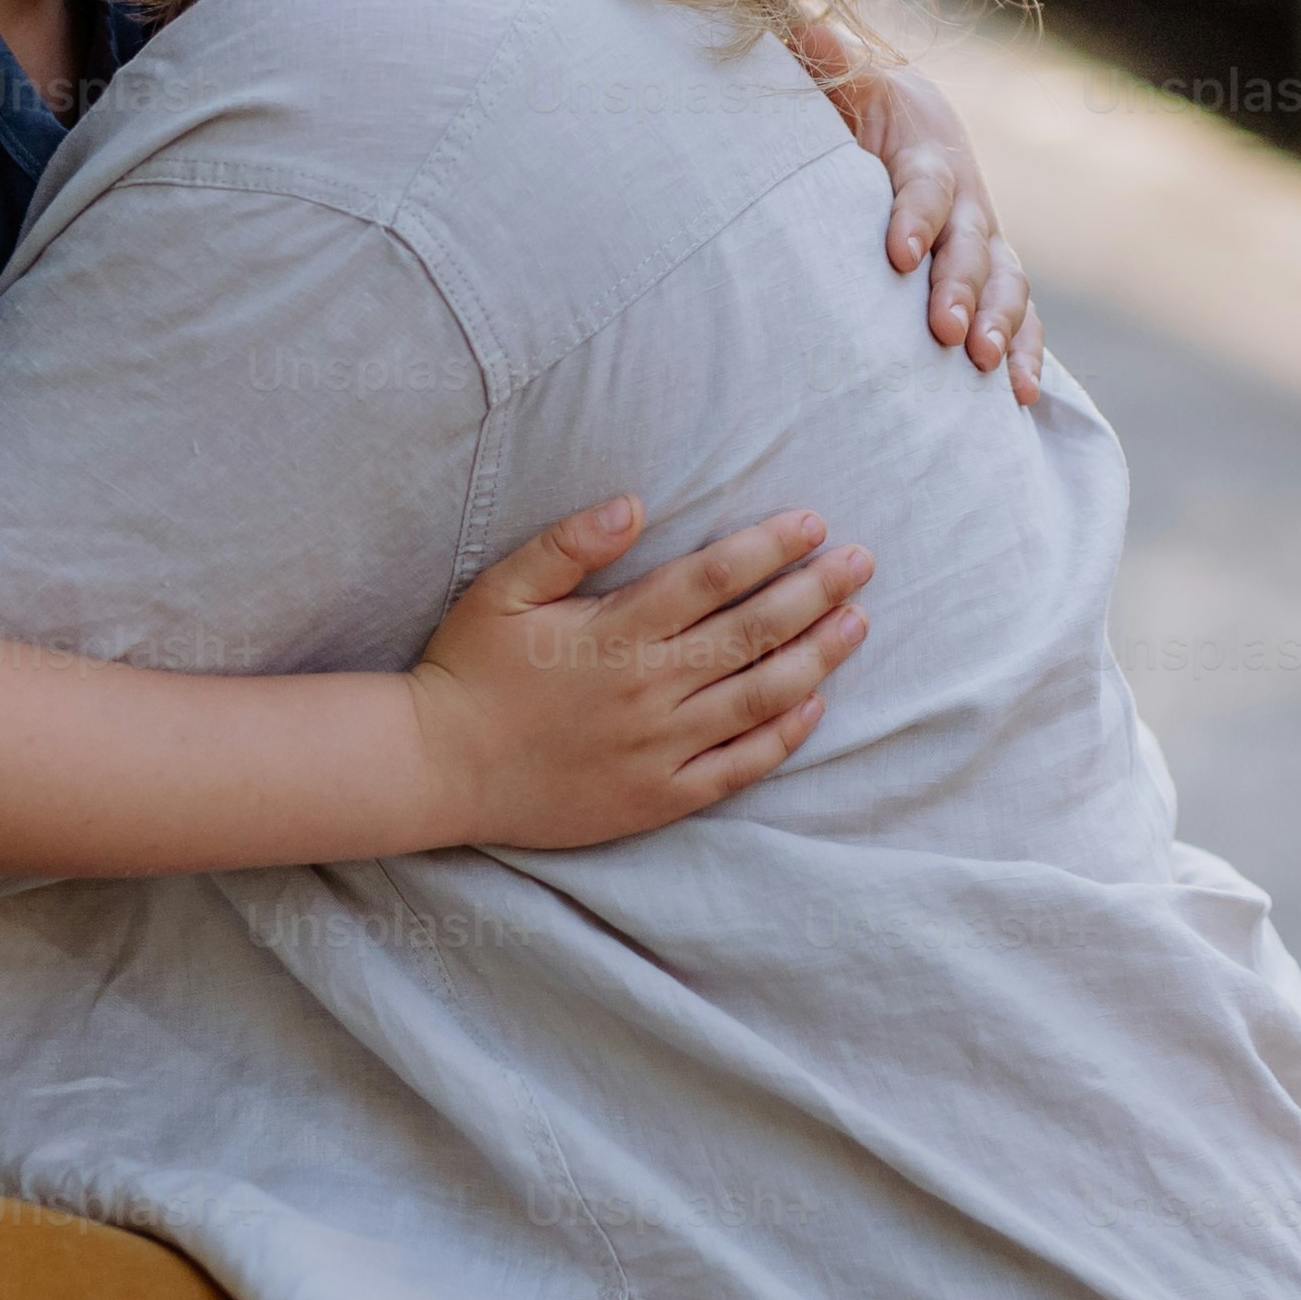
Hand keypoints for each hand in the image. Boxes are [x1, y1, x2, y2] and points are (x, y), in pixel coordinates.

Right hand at [404, 500, 872, 851]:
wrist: (438, 768)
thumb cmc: (468, 670)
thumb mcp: (501, 590)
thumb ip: (567, 544)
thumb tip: (633, 503)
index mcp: (614, 632)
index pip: (713, 578)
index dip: (770, 548)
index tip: (814, 523)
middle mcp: (647, 689)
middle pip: (752, 632)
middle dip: (815, 592)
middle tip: (862, 562)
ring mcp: (657, 747)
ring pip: (758, 697)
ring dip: (816, 657)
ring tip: (858, 623)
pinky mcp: (657, 796)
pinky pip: (736, 767)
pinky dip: (780, 737)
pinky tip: (814, 706)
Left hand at [794, 32, 1042, 400]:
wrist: (909, 123)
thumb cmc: (860, 109)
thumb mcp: (844, 81)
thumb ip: (825, 63)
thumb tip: (802, 28)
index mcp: (928, 153)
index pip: (925, 187)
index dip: (915, 219)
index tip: (896, 256)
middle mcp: (968, 199)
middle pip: (973, 244)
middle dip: (962, 288)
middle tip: (946, 330)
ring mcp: (988, 242)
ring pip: (1008, 284)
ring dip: (1002, 325)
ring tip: (985, 367)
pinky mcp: (996, 278)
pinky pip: (1025, 318)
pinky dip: (1028, 354)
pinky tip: (1020, 397)